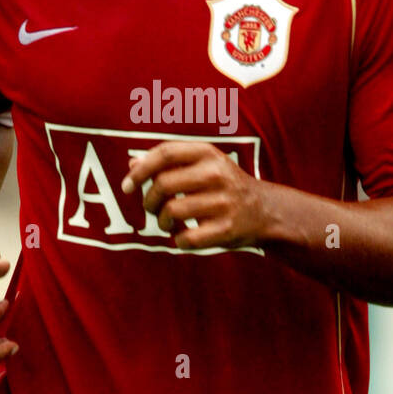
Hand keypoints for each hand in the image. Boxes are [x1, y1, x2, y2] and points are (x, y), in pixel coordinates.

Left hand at [122, 141, 267, 250]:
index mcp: (208, 153)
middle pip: (162, 184)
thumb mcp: (202, 165)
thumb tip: (132, 165)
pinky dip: (178, 240)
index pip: (164, 153)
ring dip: (162, 222)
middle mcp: (217, 174)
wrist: (265, 211)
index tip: (126, 186)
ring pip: (171, 212)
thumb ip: (168, 163)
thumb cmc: (223, 186)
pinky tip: (185, 235)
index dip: (140, 170)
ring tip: (168, 223)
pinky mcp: (226, 230)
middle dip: (148, 200)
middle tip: (151, 208)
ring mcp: (223, 202)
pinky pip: (185, 239)